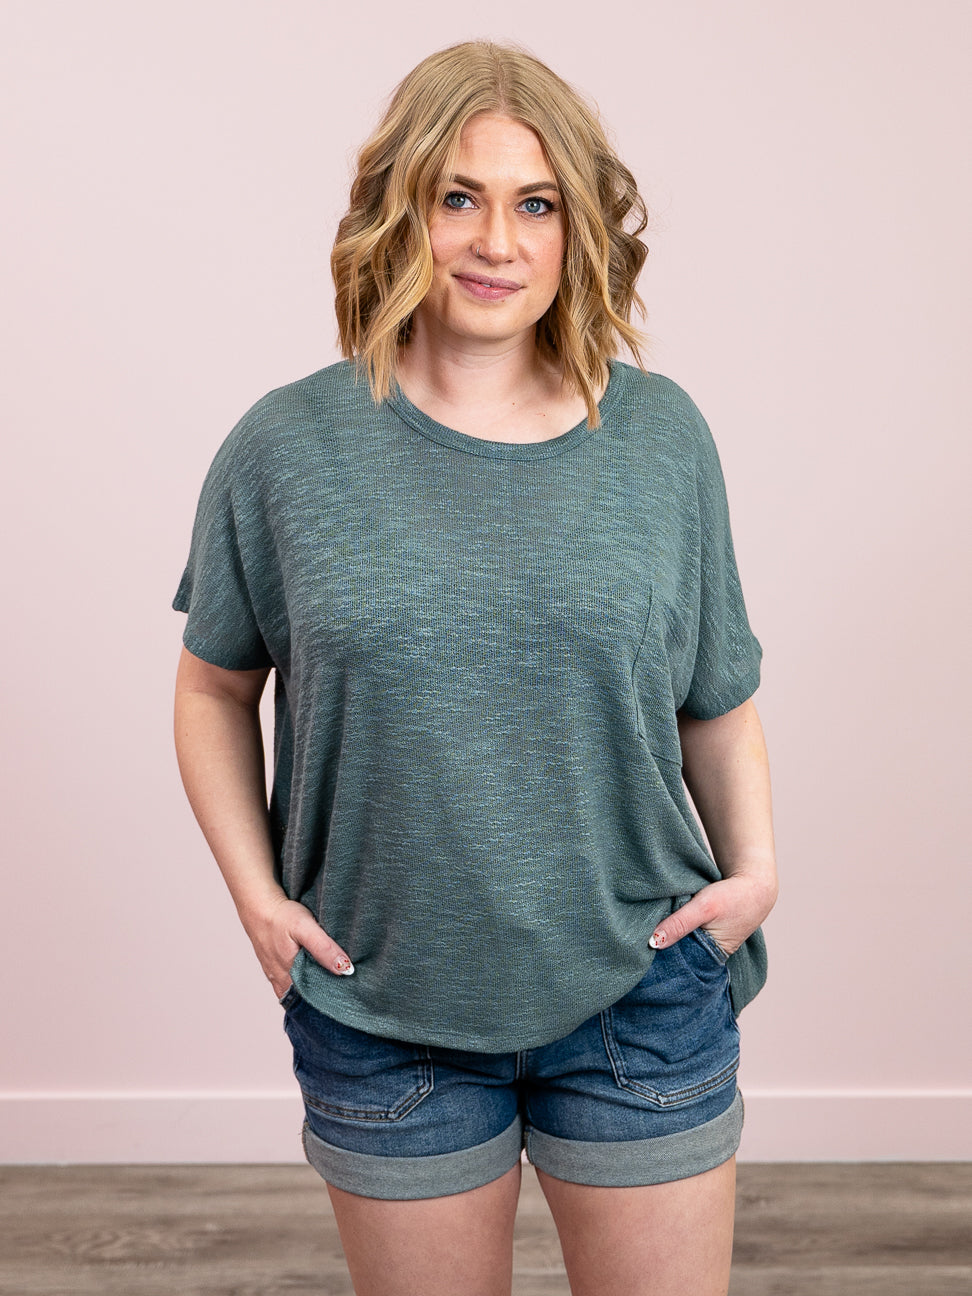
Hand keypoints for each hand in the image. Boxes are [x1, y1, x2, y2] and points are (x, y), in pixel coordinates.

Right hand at [241, 895, 353, 997]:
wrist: (258, 906)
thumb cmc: (282, 917)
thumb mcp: (305, 928)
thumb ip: (324, 949)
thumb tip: (345, 969)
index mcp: (289, 977)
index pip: (314, 999)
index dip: (331, 997)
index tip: (348, 992)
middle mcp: (281, 982)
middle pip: (306, 998)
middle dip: (323, 995)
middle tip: (343, 989)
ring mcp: (275, 976)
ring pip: (297, 991)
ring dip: (312, 989)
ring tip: (331, 983)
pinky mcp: (274, 968)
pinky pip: (289, 983)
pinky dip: (301, 982)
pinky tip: (312, 974)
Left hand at [649, 873, 777, 957]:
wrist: (756, 882)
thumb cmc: (733, 896)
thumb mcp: (704, 908)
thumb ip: (679, 924)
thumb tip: (652, 942)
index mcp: (710, 958)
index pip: (679, 966)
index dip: (660, 960)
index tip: (640, 954)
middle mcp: (708, 955)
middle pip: (678, 955)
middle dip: (661, 949)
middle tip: (638, 941)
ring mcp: (708, 943)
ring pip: (680, 943)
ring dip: (668, 936)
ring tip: (645, 931)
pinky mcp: (706, 930)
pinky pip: (685, 933)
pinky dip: (675, 927)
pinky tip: (660, 920)